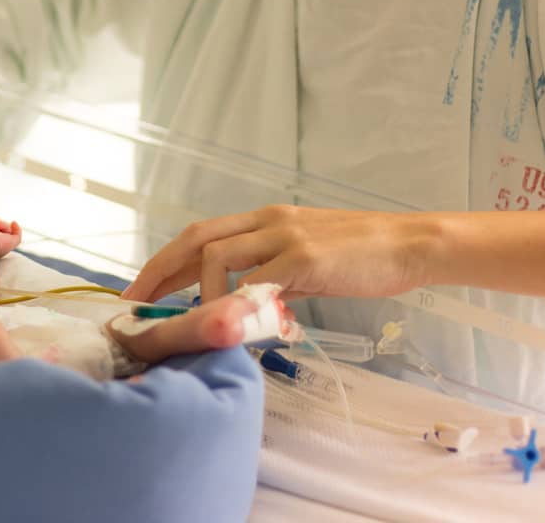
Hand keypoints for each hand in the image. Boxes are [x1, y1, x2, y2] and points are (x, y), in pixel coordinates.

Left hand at [120, 205, 435, 302]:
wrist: (409, 244)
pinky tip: (239, 326)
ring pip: (217, 255)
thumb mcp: (305, 259)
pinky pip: (257, 281)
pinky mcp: (305, 258)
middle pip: (195, 239)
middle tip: (135, 305)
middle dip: (159, 271)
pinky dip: (239, 304)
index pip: (200, 234)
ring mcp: (284, 236)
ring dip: (198, 294)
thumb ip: (271, 275)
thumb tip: (243, 305)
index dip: (165, 260)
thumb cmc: (360, 255)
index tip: (141, 289)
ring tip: (197, 325)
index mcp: (263, 219)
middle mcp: (267, 221)